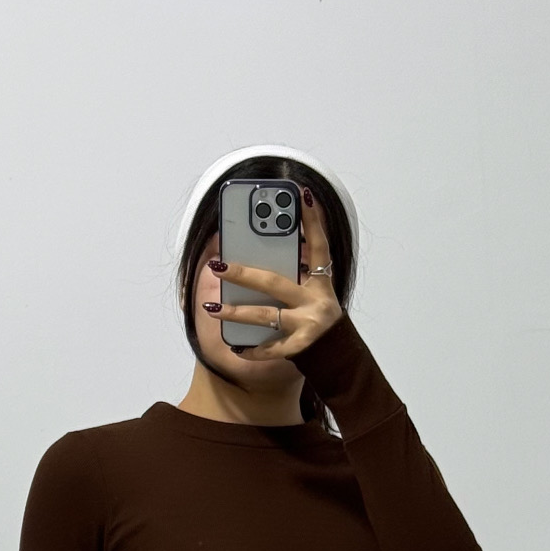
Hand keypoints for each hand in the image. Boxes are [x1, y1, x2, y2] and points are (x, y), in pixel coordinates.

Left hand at [202, 186, 342, 358]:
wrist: (337, 355)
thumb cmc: (317, 316)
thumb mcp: (314, 289)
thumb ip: (296, 268)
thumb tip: (262, 247)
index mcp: (321, 281)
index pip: (318, 245)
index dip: (312, 220)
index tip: (302, 195)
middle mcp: (316, 300)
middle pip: (274, 282)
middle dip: (243, 273)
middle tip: (218, 266)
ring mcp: (308, 324)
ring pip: (267, 315)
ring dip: (237, 313)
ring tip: (212, 309)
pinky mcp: (300, 348)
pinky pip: (271, 348)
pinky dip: (253, 350)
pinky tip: (236, 347)